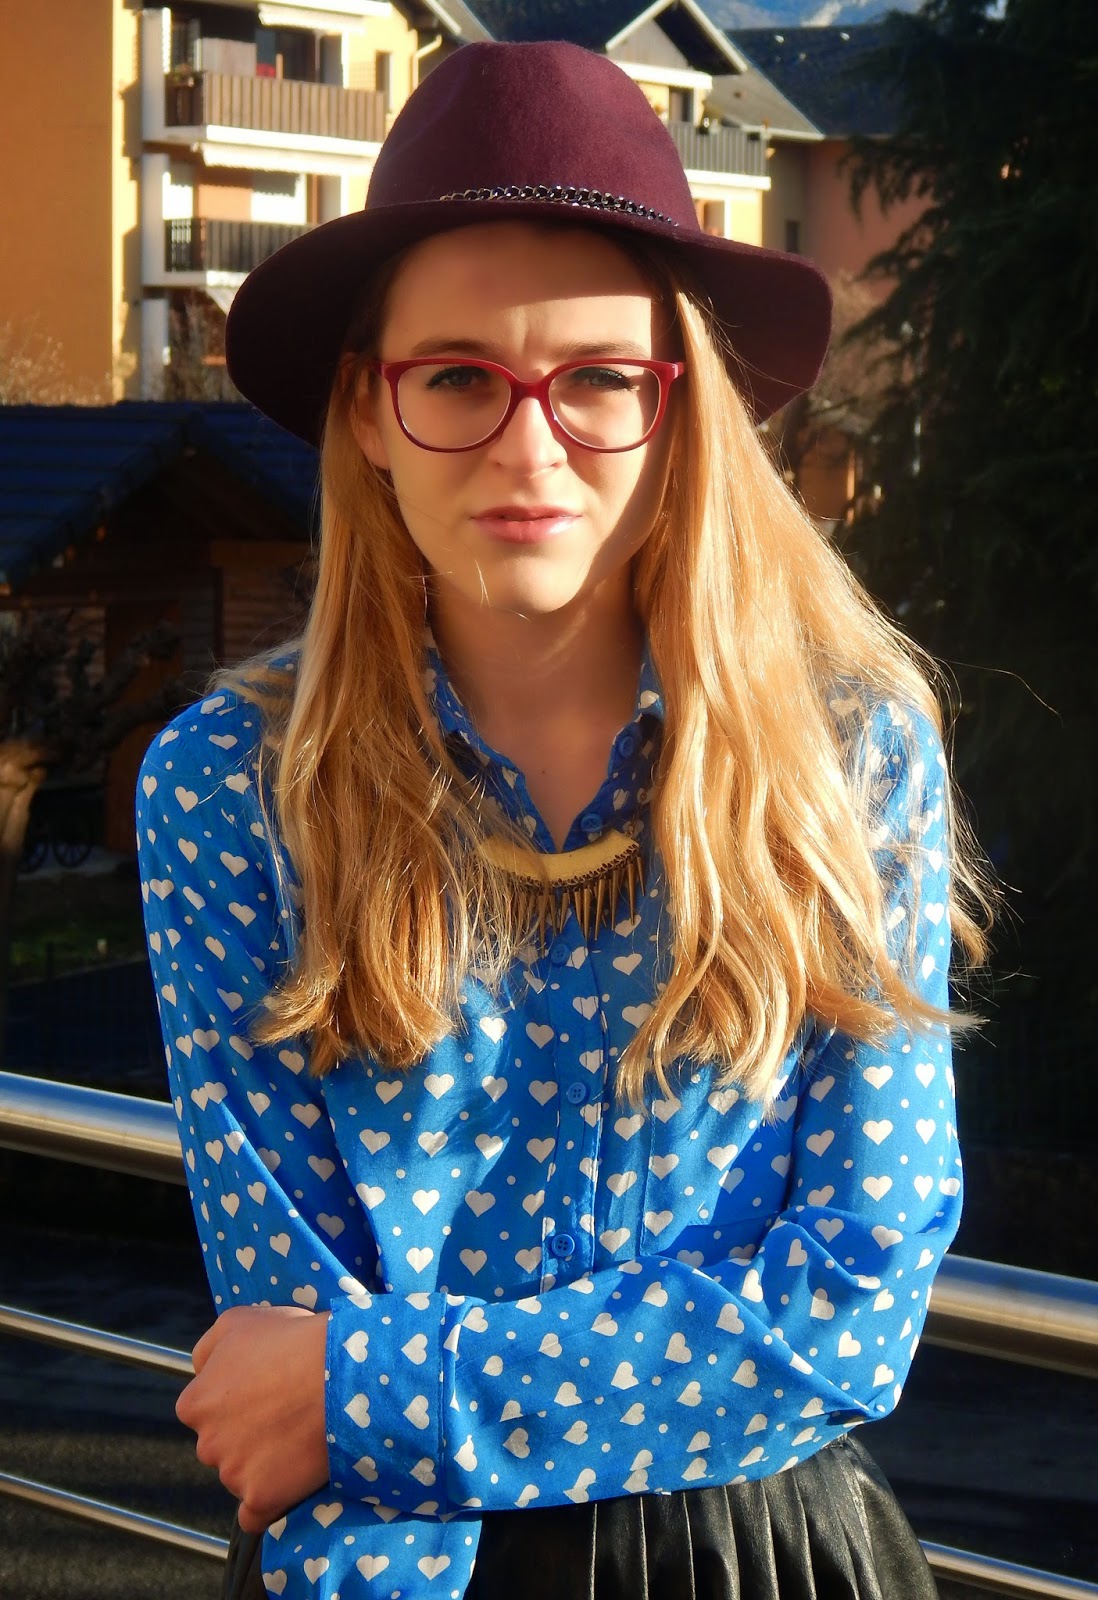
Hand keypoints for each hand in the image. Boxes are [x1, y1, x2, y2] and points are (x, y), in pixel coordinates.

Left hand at [177, 1305, 330, 1533]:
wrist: (338, 1375)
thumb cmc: (292, 1341)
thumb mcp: (238, 1321)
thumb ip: (207, 1349)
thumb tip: (201, 1370)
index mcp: (195, 1403)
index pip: (203, 1411)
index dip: (235, 1400)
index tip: (264, 1392)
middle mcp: (206, 1443)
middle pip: (221, 1446)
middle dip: (246, 1434)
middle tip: (285, 1413)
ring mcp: (232, 1475)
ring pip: (240, 1476)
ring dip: (262, 1464)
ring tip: (299, 1437)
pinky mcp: (260, 1500)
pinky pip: (256, 1514)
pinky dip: (268, 1503)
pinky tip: (289, 1483)